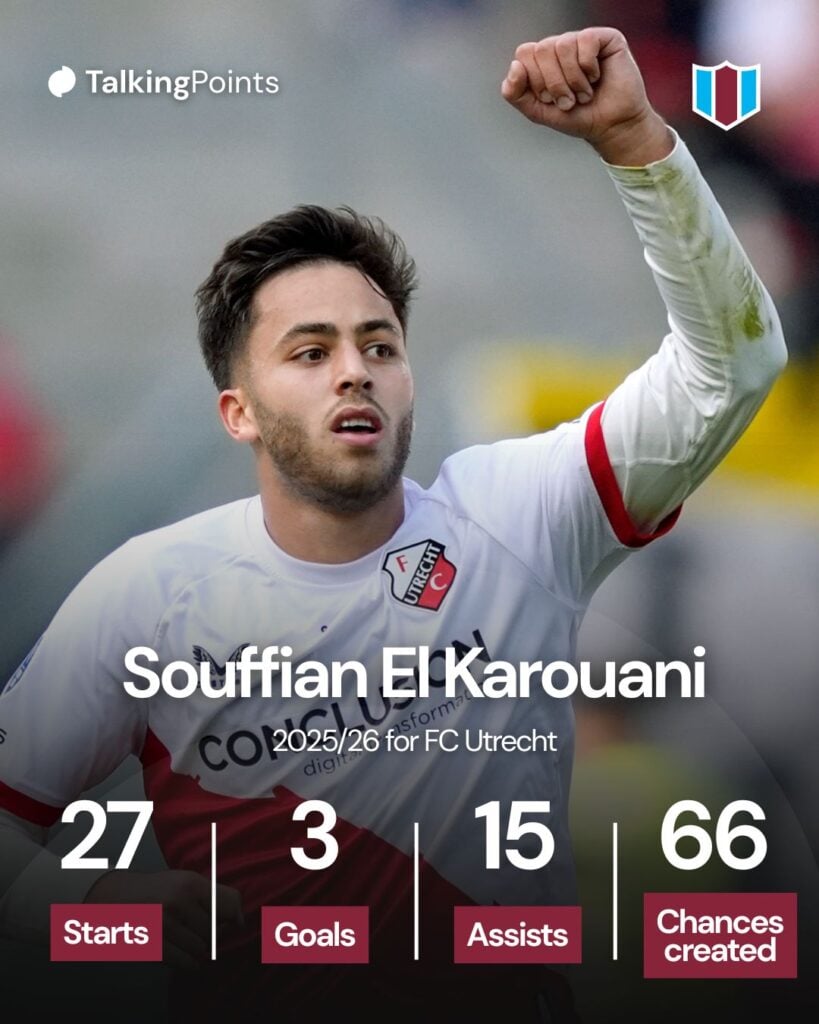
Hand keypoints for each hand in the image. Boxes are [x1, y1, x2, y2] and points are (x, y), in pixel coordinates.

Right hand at [86, 869, 242, 969]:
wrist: (115, 897)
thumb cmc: (158, 890)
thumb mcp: (187, 881)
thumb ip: (216, 896)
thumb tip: (240, 922)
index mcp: (191, 882)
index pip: (230, 905)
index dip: (231, 917)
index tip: (228, 922)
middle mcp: (178, 900)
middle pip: (216, 930)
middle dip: (213, 936)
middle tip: (202, 933)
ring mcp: (164, 923)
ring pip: (202, 949)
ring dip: (201, 951)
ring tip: (190, 941)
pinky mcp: (153, 944)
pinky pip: (185, 962)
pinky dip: (191, 964)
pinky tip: (188, 957)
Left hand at [501, 27, 672, 164]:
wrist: (610, 127)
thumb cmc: (578, 118)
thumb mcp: (538, 111)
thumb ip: (516, 94)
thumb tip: (514, 67)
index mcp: (543, 61)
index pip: (524, 53)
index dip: (535, 80)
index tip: (549, 100)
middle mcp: (561, 47)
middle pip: (542, 49)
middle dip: (554, 84)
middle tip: (568, 101)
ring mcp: (582, 40)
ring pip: (563, 45)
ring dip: (573, 80)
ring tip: (584, 94)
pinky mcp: (605, 38)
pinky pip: (586, 41)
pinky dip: (588, 67)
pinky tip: (597, 77)